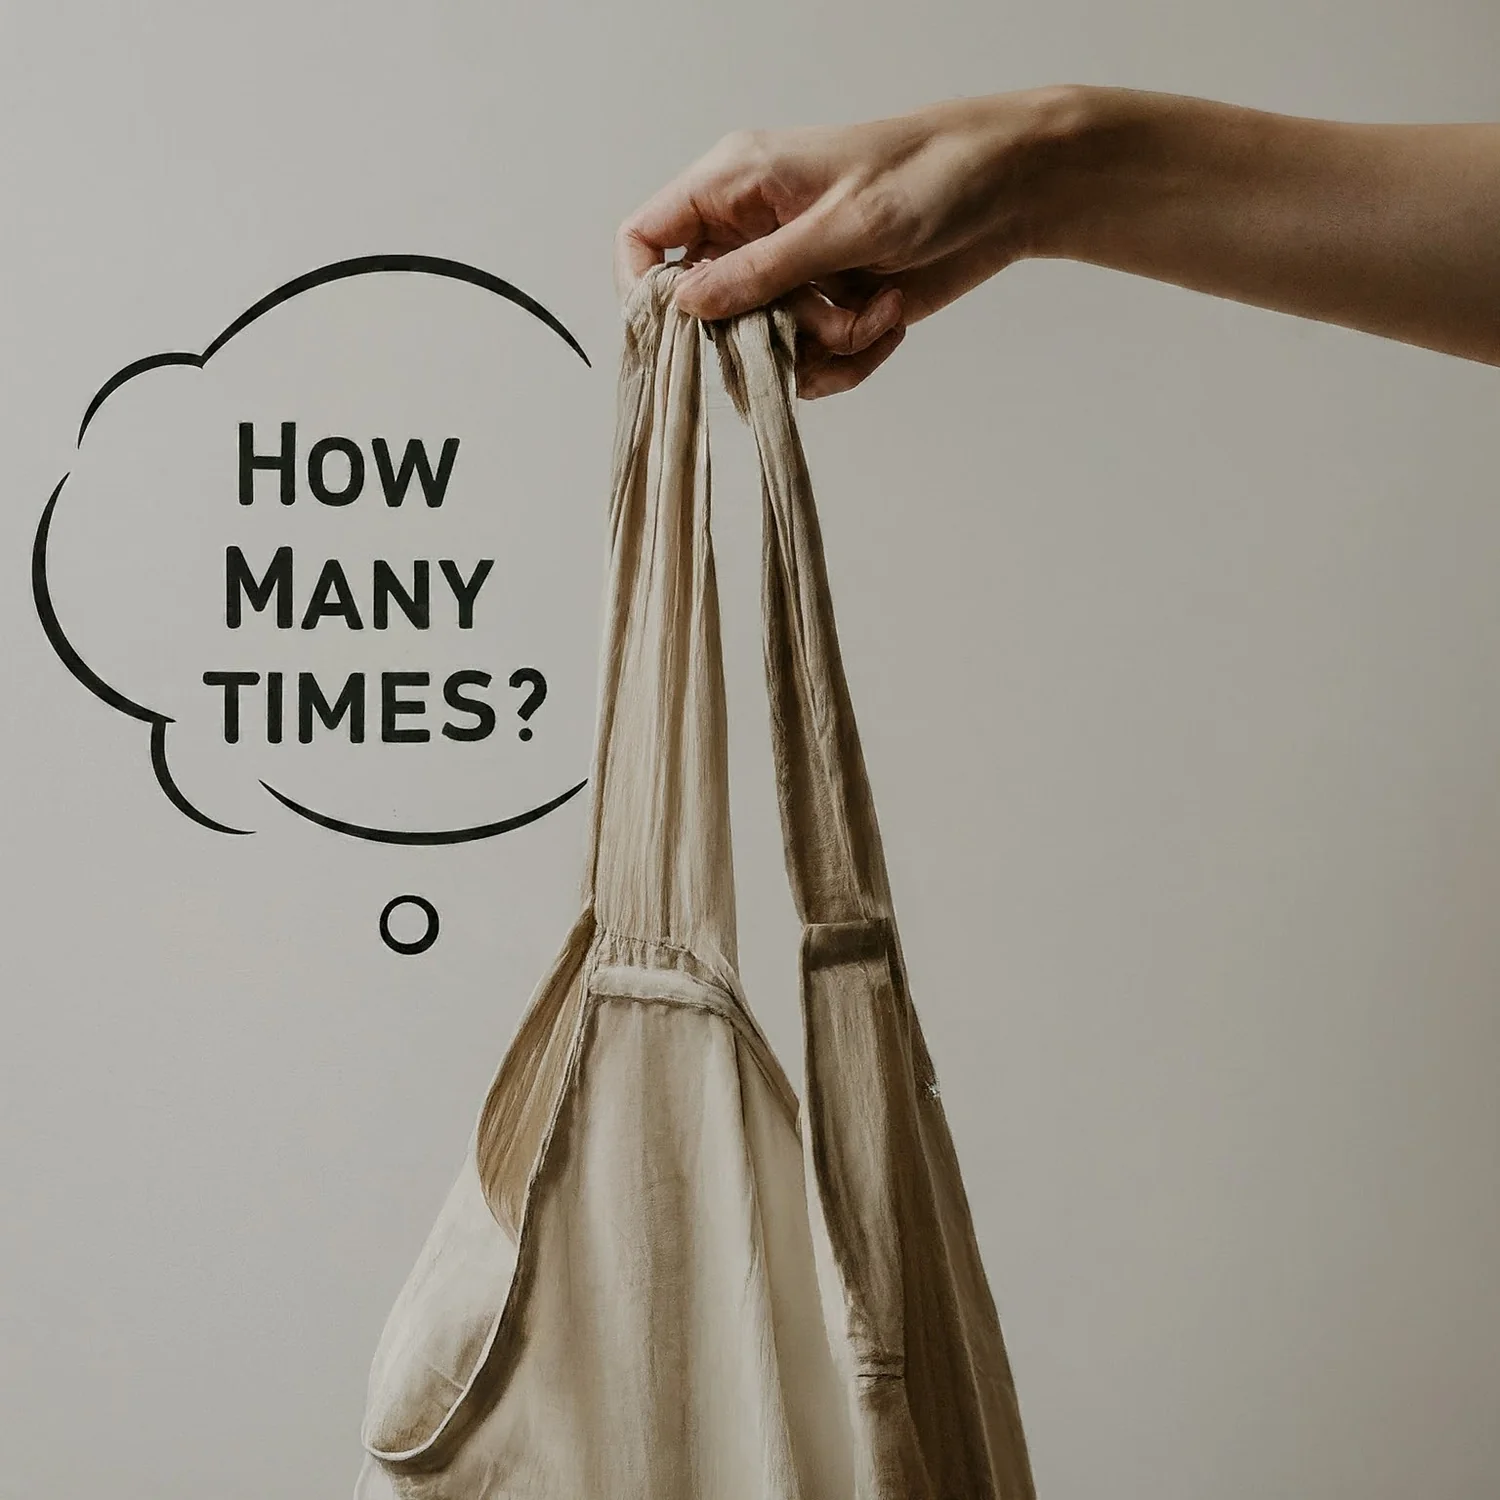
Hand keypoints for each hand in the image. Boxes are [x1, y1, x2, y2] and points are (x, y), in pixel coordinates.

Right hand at [614, 89, 1081, 396]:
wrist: (1010, 193)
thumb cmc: (930, 176)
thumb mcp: (842, 224)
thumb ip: (760, 272)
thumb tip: (685, 308)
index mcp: (735, 185)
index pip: (645, 237)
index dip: (645, 292)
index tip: (681, 333)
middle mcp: (751, 233)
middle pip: (705, 317)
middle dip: (764, 335)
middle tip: (821, 313)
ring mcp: (789, 277)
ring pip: (761, 351)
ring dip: (820, 348)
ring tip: (875, 309)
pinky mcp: (826, 310)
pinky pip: (809, 365)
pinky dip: (851, 358)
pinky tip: (889, 321)